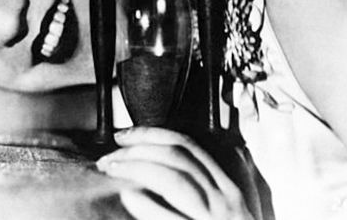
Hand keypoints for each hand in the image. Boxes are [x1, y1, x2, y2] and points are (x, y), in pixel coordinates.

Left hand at [96, 127, 252, 219]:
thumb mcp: (237, 210)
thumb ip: (224, 183)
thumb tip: (227, 152)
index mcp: (228, 190)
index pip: (188, 146)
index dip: (151, 134)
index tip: (124, 136)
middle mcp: (225, 201)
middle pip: (177, 157)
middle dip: (137, 150)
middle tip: (110, 154)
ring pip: (174, 181)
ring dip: (136, 169)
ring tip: (112, 169)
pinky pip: (169, 218)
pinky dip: (147, 205)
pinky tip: (129, 197)